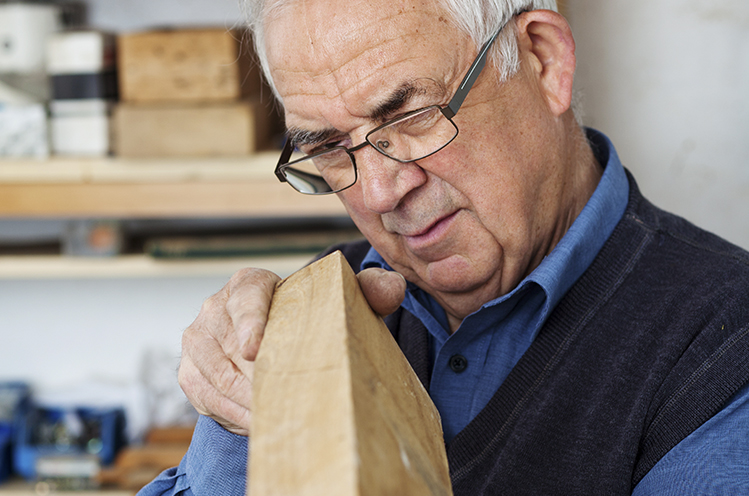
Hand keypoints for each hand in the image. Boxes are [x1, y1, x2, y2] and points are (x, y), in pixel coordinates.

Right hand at [178, 265, 405, 436]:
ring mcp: (198, 340)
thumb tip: (392, 287)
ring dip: (246, 403)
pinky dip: (232, 414)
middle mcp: (216, 307)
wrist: (275, 338)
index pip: (245, 298)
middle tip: (287, 402)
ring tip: (278, 419)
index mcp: (249, 283)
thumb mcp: (340, 301)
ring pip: (216, 377)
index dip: (249, 322)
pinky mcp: (190, 371)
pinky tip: (259, 423)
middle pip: (230, 347)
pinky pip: (206, 398)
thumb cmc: (307, 317)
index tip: (255, 349)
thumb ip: (369, 290)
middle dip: (257, 379)